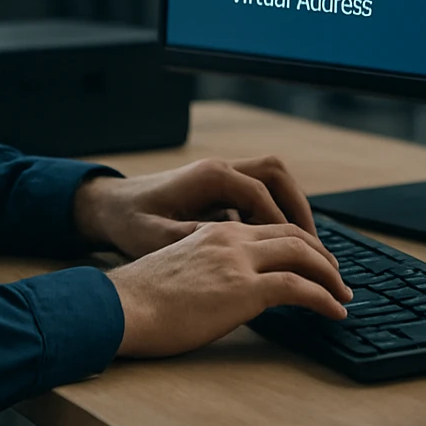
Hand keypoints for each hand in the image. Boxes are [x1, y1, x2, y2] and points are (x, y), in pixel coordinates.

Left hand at [73, 156, 317, 258]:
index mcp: (209, 177)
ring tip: (308, 249)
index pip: (262, 196)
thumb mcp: (155, 236)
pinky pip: (258, 194)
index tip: (303, 255)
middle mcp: (220, 169)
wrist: (107, 206)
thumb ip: (195, 239)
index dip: (285, 225)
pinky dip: (274, 215)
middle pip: (277, 176)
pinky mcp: (219, 189)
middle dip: (300, 209)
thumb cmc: (129, 221)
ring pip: (272, 182)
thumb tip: (234, 248)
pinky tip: (278, 247)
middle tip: (318, 249)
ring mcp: (221, 176)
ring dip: (291, 209)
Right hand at [108, 220, 351, 357]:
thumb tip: (224, 287)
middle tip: (336, 276)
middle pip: (293, 236)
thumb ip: (207, 266)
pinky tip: (334, 312)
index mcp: (215, 232)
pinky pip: (298, 288)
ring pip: (303, 256)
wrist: (120, 308)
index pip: (270, 227)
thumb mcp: (179, 268)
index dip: (298, 243)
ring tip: (342, 295)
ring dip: (329, 276)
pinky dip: (324, 298)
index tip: (312, 261)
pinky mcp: (244, 288)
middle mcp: (231, 238)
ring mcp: (239, 261)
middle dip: (322, 256)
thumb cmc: (139, 299)